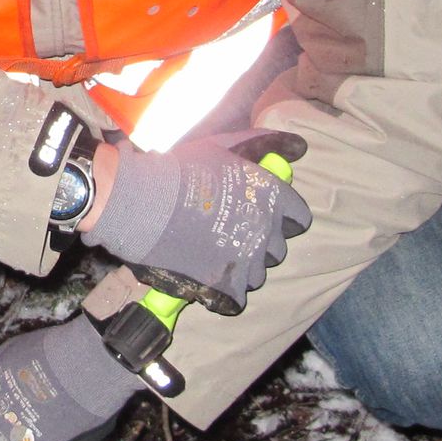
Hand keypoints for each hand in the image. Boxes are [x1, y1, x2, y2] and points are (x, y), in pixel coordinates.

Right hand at [81, 133, 310, 313]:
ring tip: (214, 255)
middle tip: (231, 235)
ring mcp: (249, 261)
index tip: (262, 217)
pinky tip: (208, 278)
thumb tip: (298, 145)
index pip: (298, 218)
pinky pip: (238, 297)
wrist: (143, 202)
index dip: (281, 217)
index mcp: (272, 197)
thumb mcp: (223, 146)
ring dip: (242, 267)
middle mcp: (267, 230)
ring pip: (258, 274)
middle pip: (277, 249)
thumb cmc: (181, 170)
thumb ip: (261, 143)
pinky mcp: (228, 286)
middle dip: (259, 243)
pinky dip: (225, 292)